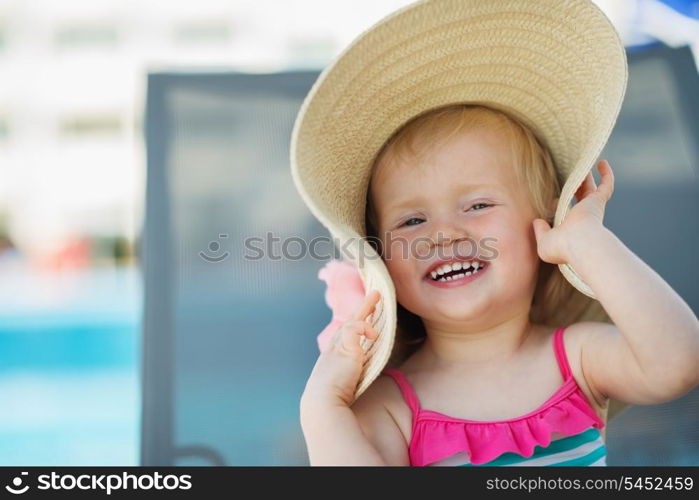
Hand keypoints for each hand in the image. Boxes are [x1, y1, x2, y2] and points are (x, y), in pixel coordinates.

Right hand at [301, 290, 380, 407]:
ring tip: (376, 297)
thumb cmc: (332, 400)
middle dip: (362, 307)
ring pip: (353, 319)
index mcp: (332, 356)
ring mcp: (337, 346)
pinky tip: (374, 334)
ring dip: (365, 307)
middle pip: (349, 321)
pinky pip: (356, 328)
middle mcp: (333, 347)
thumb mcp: (341, 384)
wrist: (322, 404)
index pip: (345, 334)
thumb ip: (349, 376)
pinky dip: (366, 328)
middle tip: (374, 295)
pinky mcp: (345, 347)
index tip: (364, 316)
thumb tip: (357, 376)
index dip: (355, 323)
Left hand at [532, 159, 614, 264]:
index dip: (558, 204)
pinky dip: (606, 174)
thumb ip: (540, 231)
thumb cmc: (561, 247)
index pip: (565, 212)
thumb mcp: (544, 242)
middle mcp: (582, 217)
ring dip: (587, 177)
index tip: (551, 201)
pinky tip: (601, 162)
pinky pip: (606, 185)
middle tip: (572, 175)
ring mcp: (592, 208)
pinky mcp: (598, 201)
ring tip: (582, 163)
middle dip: (576, 187)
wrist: (580, 243)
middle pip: (580, 198)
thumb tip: (537, 221)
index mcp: (570, 226)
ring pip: (591, 189)